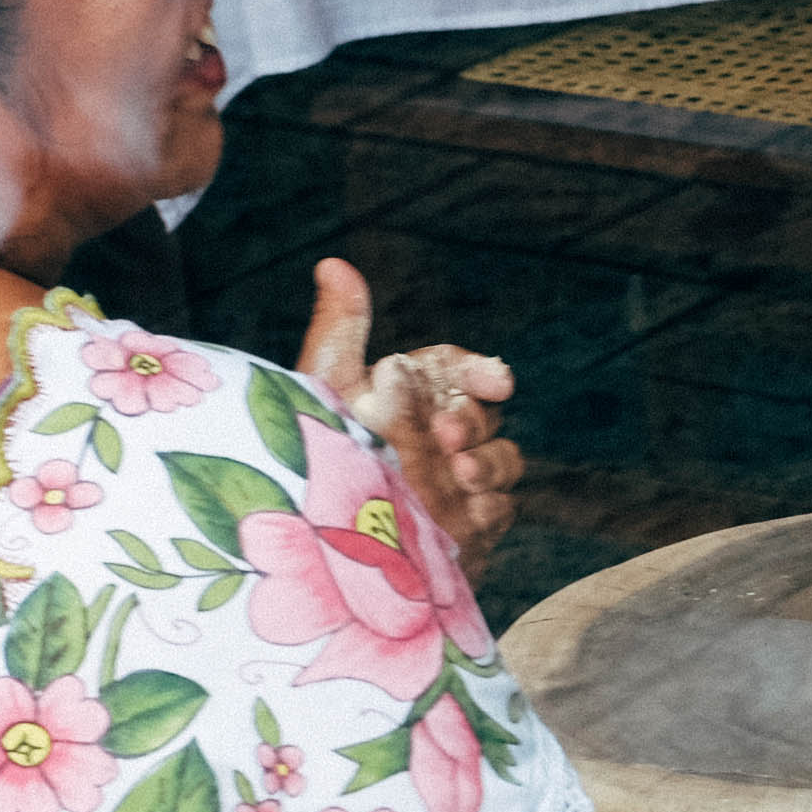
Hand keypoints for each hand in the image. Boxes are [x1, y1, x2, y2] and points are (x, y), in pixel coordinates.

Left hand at [296, 255, 523, 558]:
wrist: (314, 547)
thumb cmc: (309, 461)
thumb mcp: (320, 392)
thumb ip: (339, 331)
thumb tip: (332, 264)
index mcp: (405, 394)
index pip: (456, 369)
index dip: (479, 371)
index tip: (496, 380)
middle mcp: (433, 436)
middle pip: (483, 416)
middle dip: (475, 420)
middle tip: (447, 434)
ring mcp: (452, 483)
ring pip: (502, 462)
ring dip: (489, 463)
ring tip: (458, 474)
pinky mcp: (464, 529)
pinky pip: (498, 510)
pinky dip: (487, 506)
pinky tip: (464, 512)